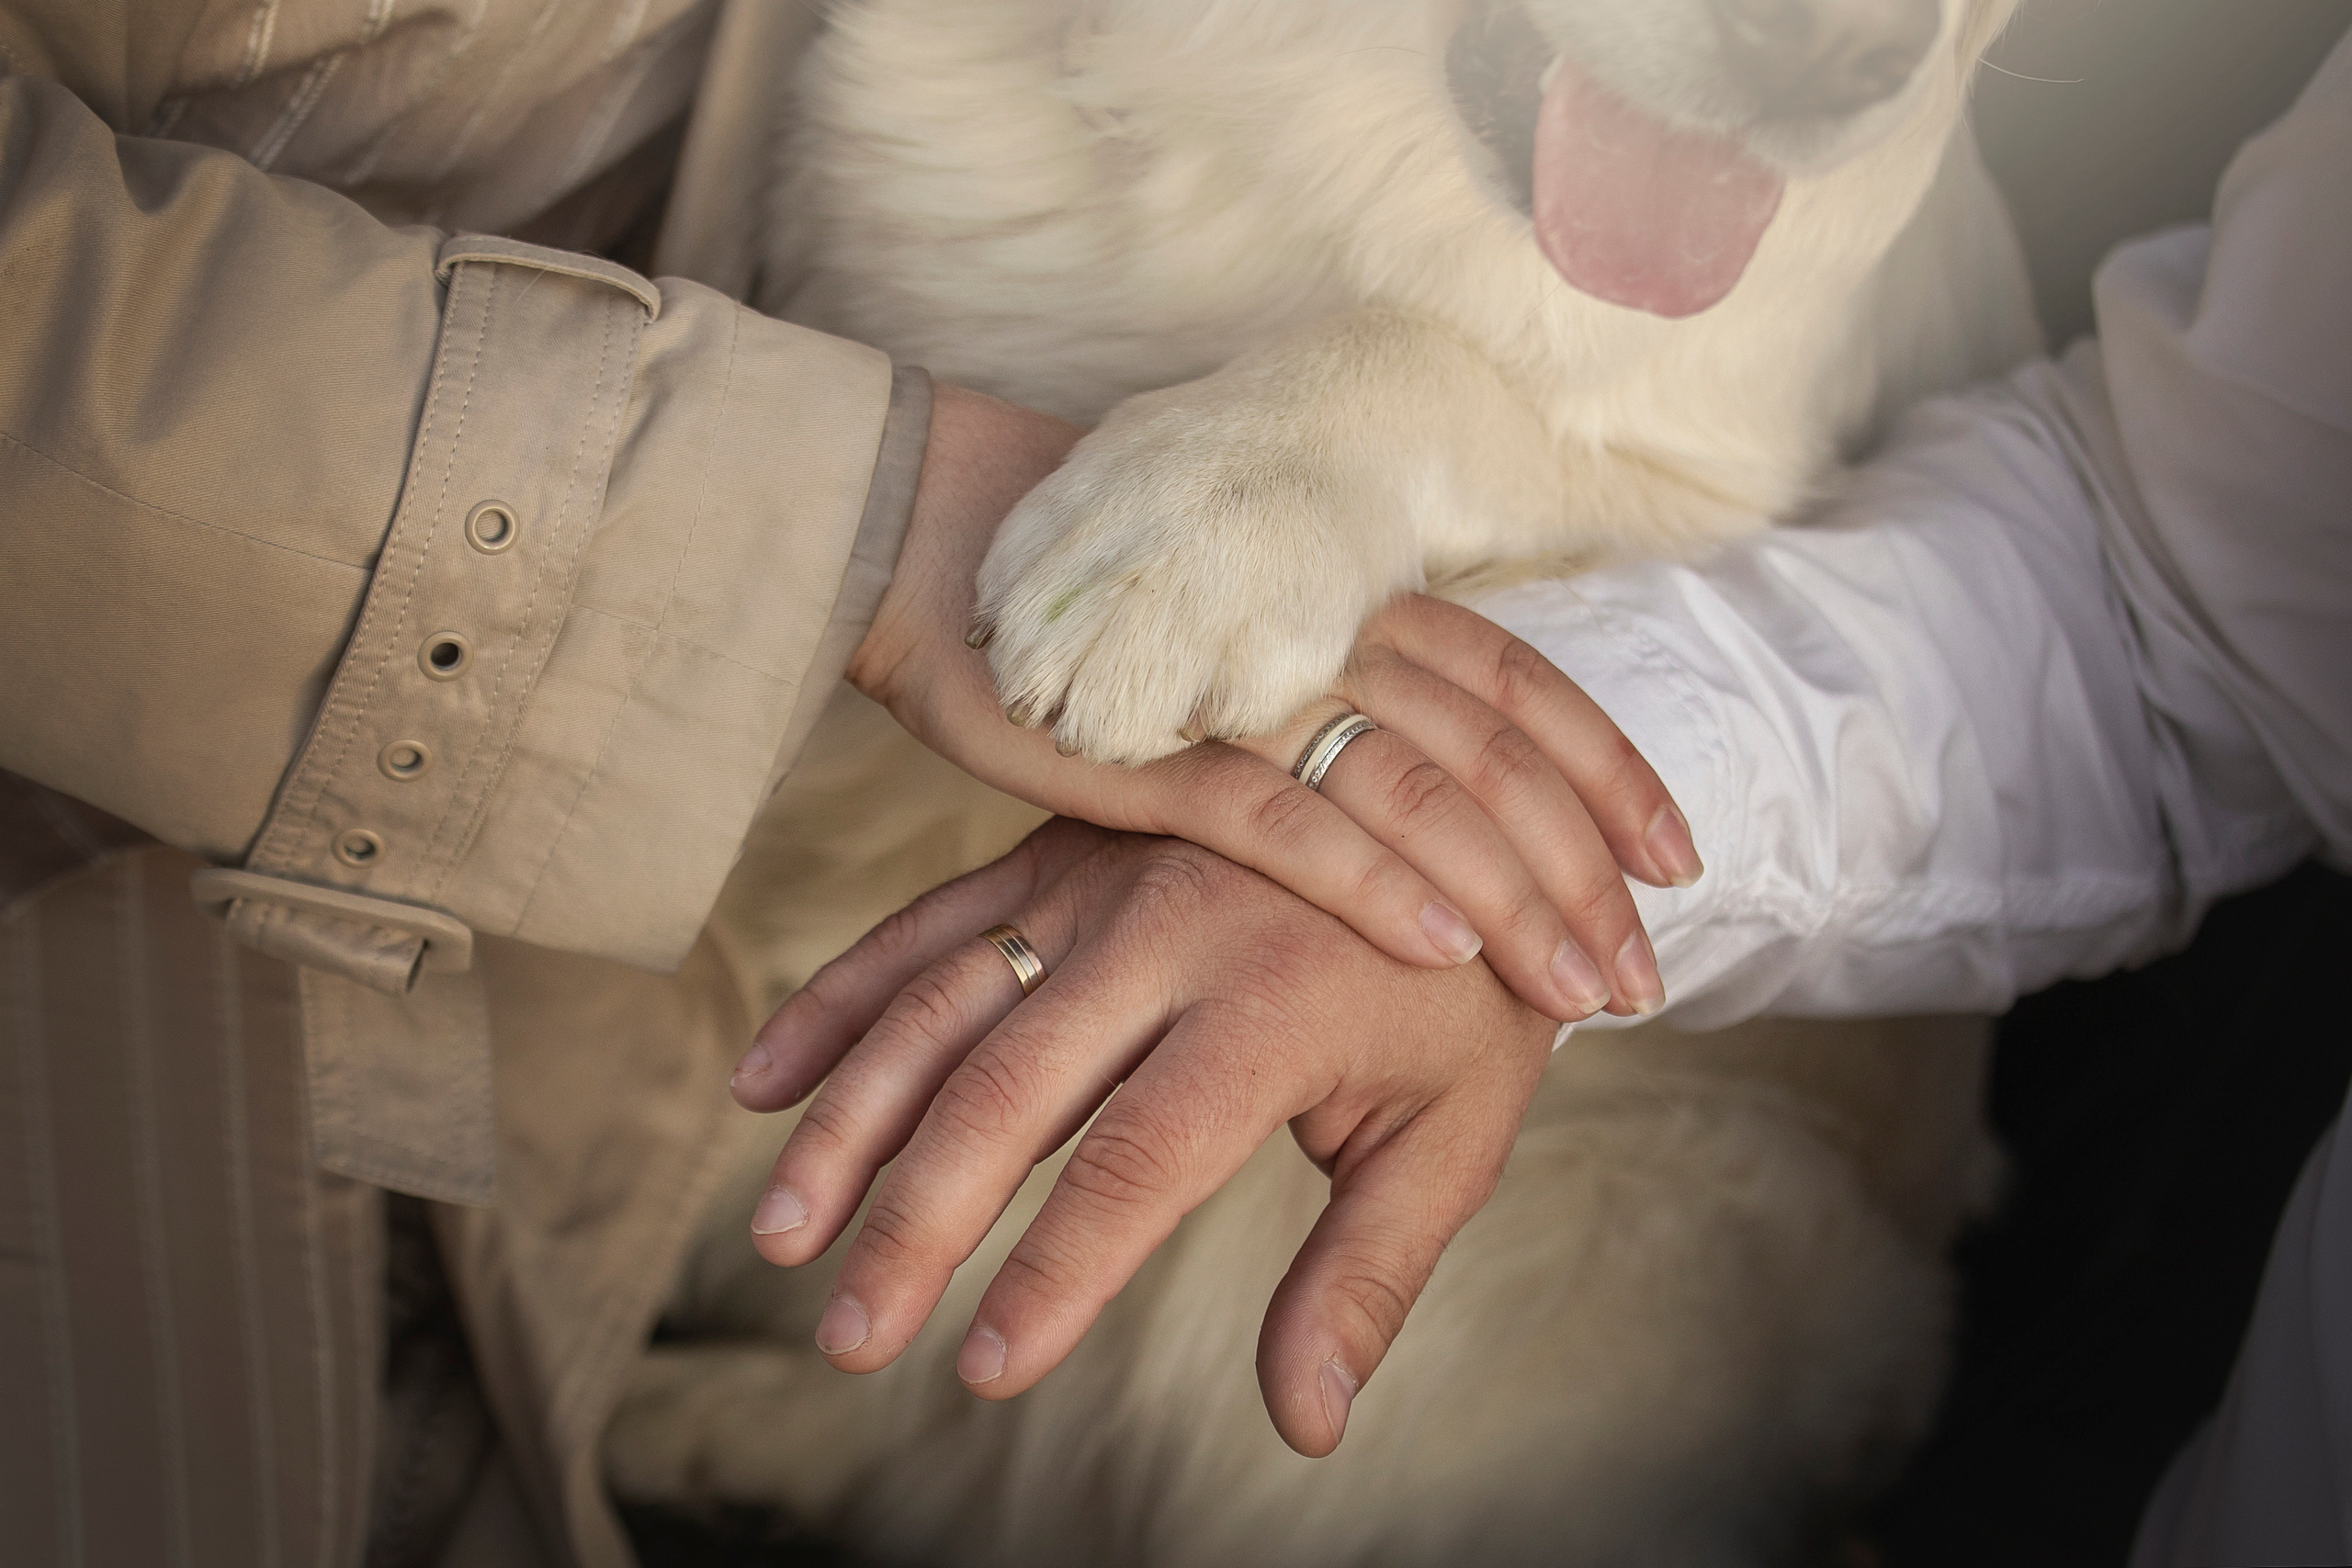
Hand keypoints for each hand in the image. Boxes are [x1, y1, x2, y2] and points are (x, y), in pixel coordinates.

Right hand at [728, 819, 1556, 1455]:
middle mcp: (1167, 924)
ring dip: (849, 1120)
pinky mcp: (1055, 851)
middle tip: (848, 1336)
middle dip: (917, 1220)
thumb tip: (1303, 1426)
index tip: (989, 1370)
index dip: (1059, 1271)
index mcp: (1272, 998)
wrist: (1459, 799)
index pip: (1139, 1158)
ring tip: (780, 1236)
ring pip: (942, 1002)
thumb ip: (1367, 1274)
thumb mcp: (1453, 1130)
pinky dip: (839, 1000)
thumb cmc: (1464, 994)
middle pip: (1009, 1084)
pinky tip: (764, 1083)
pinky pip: (924, 925)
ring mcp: (1098, 877)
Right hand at [850, 383, 1697, 1020]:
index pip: (1517, 679)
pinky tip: (1448, 951)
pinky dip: (1375, 885)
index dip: (1607, 767)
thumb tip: (1417, 778)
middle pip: (1493, 752)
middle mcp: (1316, 630)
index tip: (1677, 858)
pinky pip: (1285, 818)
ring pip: (1415, 790)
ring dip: (1512, 897)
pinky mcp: (1150, 740)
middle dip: (1582, 869)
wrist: (930, 539)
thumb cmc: (1088, 604)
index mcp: (1346, 596)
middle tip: (1644, 976)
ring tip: (1580, 991)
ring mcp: (1238, 681)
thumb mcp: (1236, 631)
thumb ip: (1325, 691)